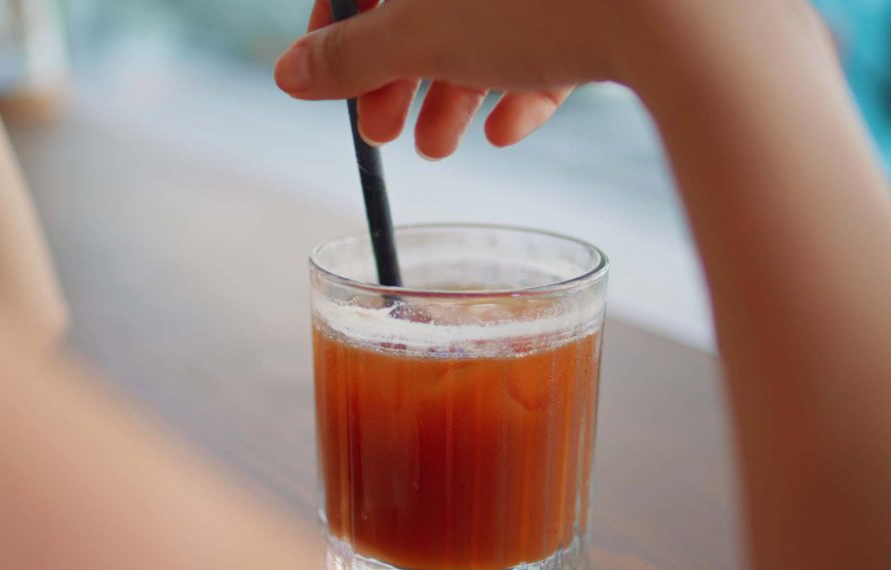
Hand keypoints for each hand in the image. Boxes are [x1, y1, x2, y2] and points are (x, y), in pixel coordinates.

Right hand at [275, 0, 634, 158]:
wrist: (685, 8)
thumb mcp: (421, 33)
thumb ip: (350, 57)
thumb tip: (289, 75)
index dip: (340, 27)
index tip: (336, 83)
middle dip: (400, 73)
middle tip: (383, 133)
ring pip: (491, 19)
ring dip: (454, 89)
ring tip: (439, 150)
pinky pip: (555, 29)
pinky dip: (525, 79)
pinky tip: (509, 130)